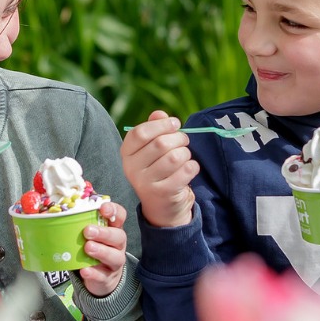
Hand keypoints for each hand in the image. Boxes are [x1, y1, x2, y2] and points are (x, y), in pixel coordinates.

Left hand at [78, 201, 128, 297]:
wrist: (100, 278)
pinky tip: (84, 270)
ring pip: (114, 256)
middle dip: (104, 233)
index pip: (119, 216)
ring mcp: (114, 262)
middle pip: (119, 236)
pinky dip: (94, 273)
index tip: (103, 208)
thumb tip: (52, 211)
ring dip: (101, 251)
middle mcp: (117, 245)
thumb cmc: (92, 249)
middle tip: (88, 231)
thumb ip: (79, 223)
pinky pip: (103, 276)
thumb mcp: (89, 235)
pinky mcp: (107, 278)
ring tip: (88, 248)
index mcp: (113, 229)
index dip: (113, 210)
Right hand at [120, 110, 197, 227]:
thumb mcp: (151, 149)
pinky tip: (189, 169)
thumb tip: (159, 114)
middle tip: (183, 142)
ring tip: (185, 157)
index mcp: (126, 154)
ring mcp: (146, 183)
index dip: (161, 125)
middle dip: (179, 138)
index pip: (140, 133)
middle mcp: (132, 169)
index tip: (175, 123)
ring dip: (186, 153)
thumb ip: (154, 128)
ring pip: (174, 157)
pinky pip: (186, 171)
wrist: (161, 207)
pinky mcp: (163, 193)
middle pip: (160, 144)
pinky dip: (193, 166)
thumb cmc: (158, 170)